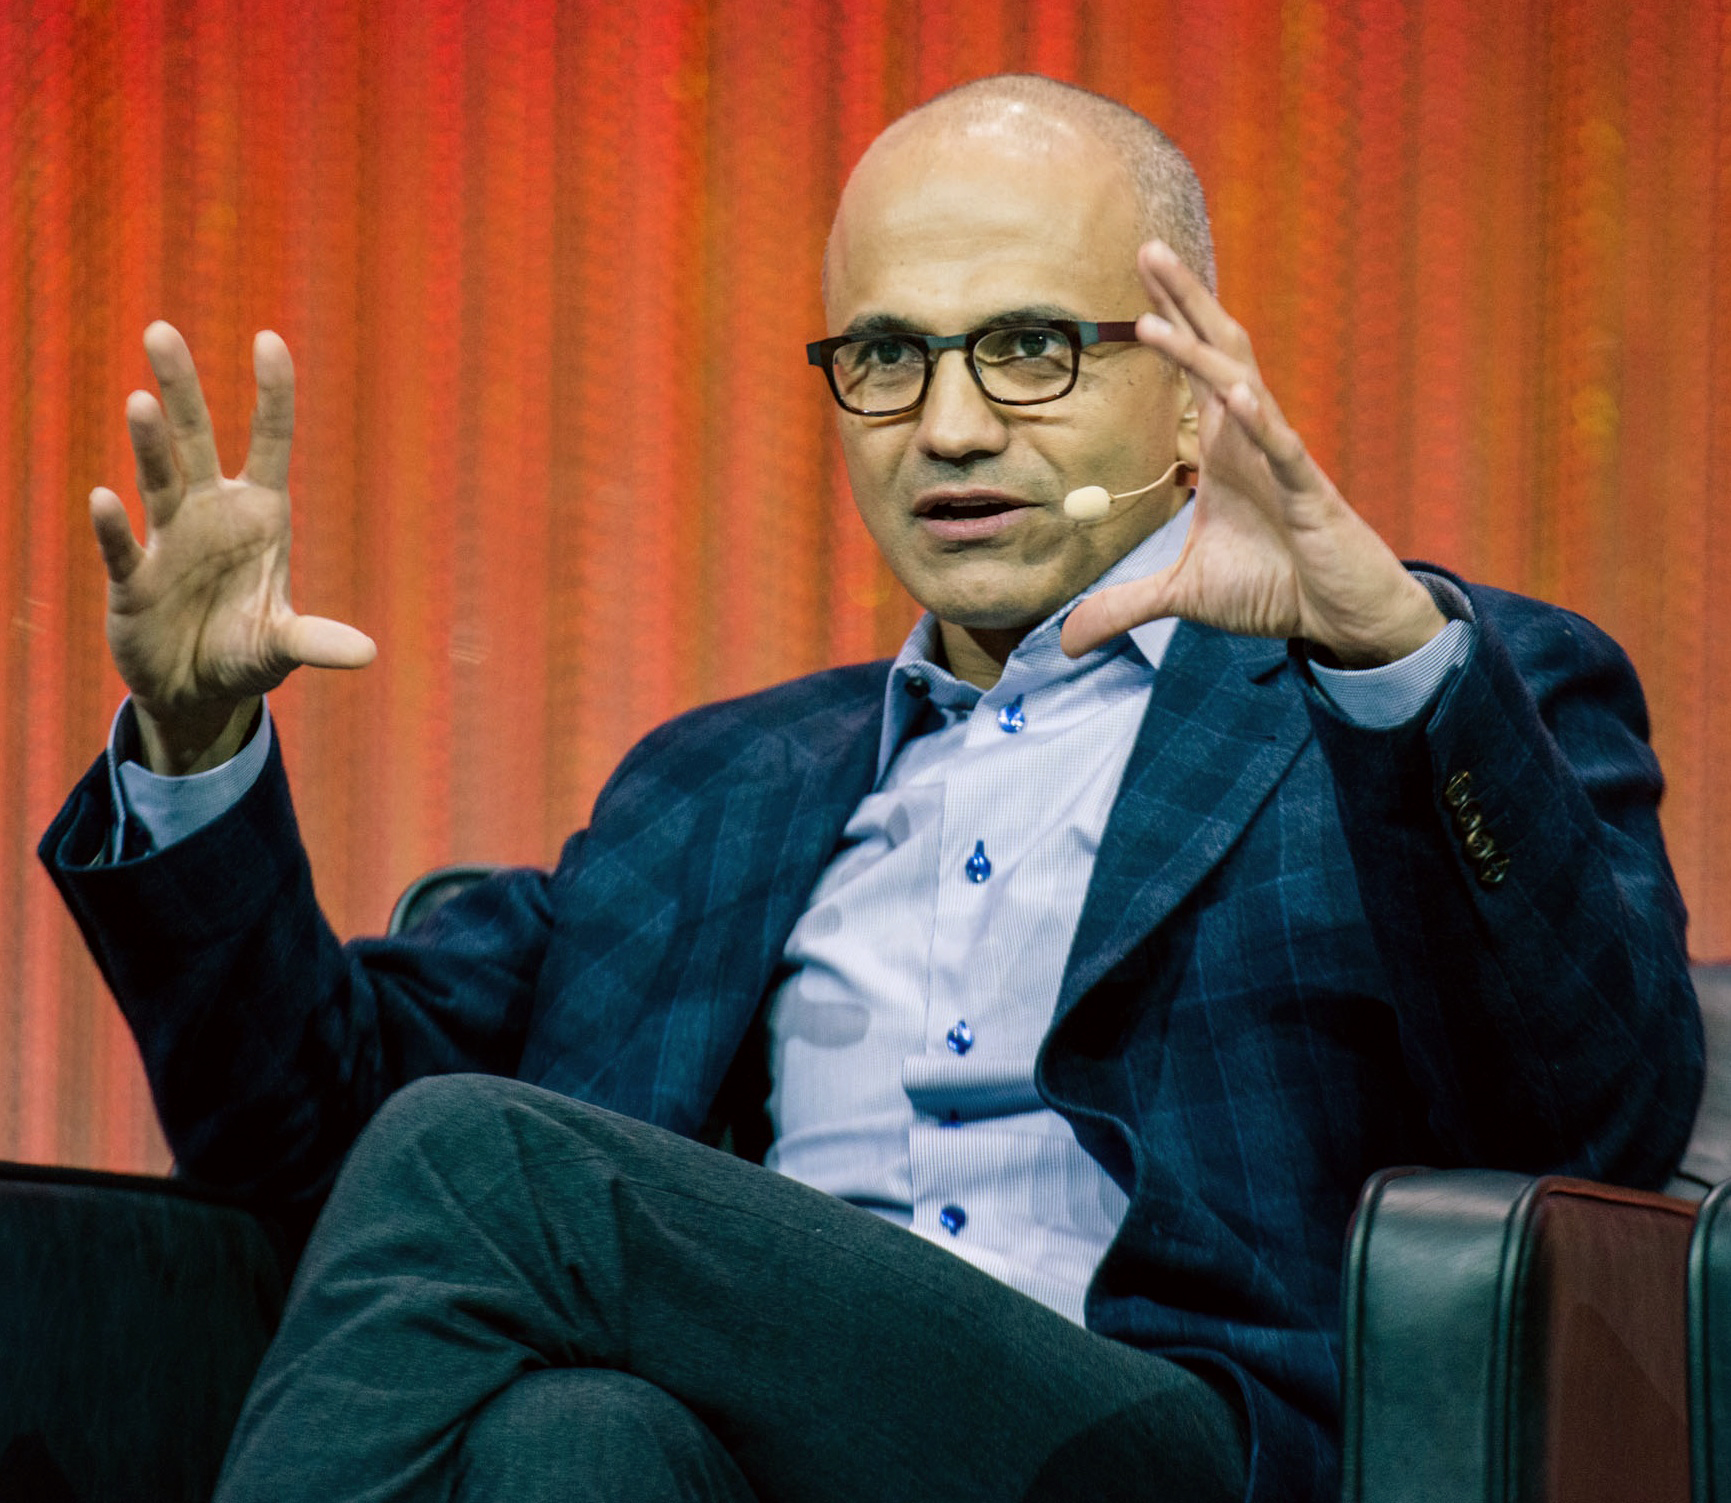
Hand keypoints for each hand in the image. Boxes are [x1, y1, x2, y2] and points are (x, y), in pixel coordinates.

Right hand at [90, 322, 375, 773]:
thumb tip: (368, 654)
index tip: (268, 339)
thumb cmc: (246, 652)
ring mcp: (169, 541)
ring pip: (158, 478)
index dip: (271, 394)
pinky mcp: (134, 579)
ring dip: (150, 444)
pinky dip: (115, 527)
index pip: (269, 441)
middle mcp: (211, 514)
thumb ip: (316, 641)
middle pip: (197, 439)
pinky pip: (124, 546)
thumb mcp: (284, 646)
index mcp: (260, 514)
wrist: (197, 690)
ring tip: (141, 401)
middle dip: (181, 388)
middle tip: (161, 331)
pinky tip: (104, 500)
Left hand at [1061, 242, 1443, 666]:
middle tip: (1145, 249)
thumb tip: (1067, 638)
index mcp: (1226, 447)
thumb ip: (1124, 606)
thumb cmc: (1274, 589)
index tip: (1135, 279)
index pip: (1194, 370)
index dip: (1170, 321)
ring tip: (1158, 310)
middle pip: (1218, 351)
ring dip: (1200, 349)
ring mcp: (1283, 461)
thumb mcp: (1184, 597)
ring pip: (1243, 386)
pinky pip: (1284, 449)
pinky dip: (1260, 422)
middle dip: (1184, 301)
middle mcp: (1253, 438)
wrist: (1341, 617)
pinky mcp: (1309, 495)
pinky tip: (1236, 393)